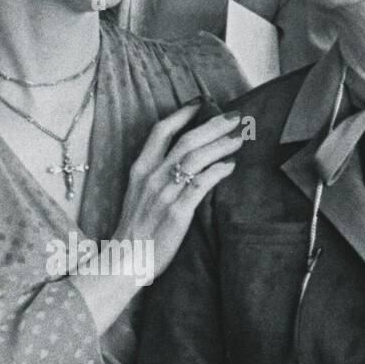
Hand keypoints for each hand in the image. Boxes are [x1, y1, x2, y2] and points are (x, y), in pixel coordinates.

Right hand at [114, 102, 242, 278]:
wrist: (126, 259)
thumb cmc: (135, 230)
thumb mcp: (136, 195)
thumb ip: (154, 176)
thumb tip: (179, 162)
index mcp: (140, 170)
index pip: (161, 131)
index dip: (182, 114)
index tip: (200, 103)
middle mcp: (152, 177)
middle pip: (186, 140)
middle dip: (213, 125)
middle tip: (234, 118)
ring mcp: (164, 193)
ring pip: (196, 158)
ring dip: (221, 145)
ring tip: (239, 139)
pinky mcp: (177, 212)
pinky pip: (202, 183)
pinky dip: (218, 171)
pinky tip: (230, 166)